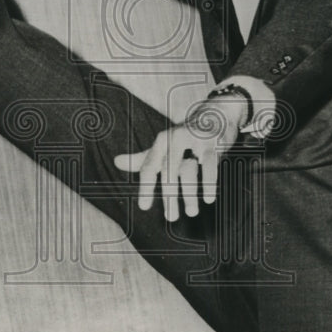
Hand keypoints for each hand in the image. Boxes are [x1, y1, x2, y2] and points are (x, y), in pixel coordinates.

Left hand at [114, 95, 246, 221]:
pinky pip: (209, 166)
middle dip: (169, 196)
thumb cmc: (185, 135)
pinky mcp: (213, 144)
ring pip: (189, 171)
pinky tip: (208, 199)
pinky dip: (208, 183)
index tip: (144, 207)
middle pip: (168, 171)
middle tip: (171, 218)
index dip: (145, 187)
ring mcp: (194, 141)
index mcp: (161, 142)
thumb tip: (116, 162)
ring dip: (189, 194)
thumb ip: (142, 157)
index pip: (148, 166)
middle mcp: (174, 140)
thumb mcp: (163, 145)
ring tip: (191, 213)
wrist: (216, 113)